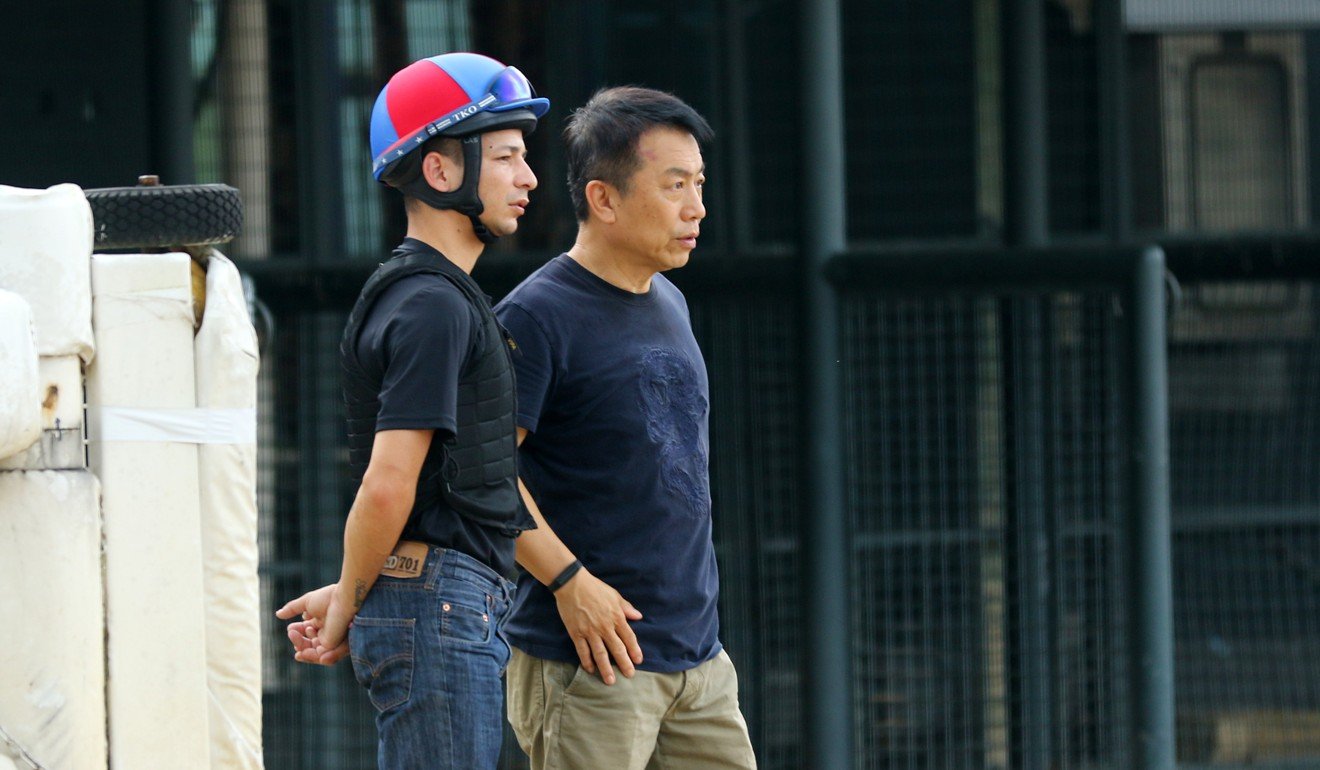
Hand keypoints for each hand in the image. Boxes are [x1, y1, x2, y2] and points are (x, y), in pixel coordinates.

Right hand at [276, 584, 350, 665]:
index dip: (297, 633)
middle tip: (291, 633)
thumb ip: (292, 609)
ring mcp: (331, 640)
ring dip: (302, 648)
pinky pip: (322, 657)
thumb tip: (278, 614)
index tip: (290, 629)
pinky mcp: (334, 647)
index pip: (306, 632)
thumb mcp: (307, 602)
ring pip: (314, 652)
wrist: (343, 600)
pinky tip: (303, 651)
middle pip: (309, 644)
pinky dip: (311, 656)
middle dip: (298, 641)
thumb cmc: (328, 598)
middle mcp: (328, 632)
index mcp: (322, 621)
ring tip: (296, 642)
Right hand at [553, 568, 642, 684]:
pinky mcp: (576, 633)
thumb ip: (626, 608)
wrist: (572, 584)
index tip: (638, 661)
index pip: (629, 637)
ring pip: (600, 654)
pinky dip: (587, 661)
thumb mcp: (614, 595)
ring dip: (606, 668)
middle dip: (624, 663)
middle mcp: (605, 626)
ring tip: (610, 681)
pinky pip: (582, 651)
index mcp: (616, 616)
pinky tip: (590, 670)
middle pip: (617, 649)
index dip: (634, 650)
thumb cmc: (595, 588)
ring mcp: (590, 631)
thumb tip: (638, 616)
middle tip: (629, 675)